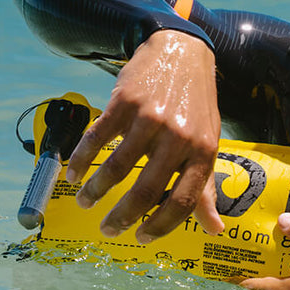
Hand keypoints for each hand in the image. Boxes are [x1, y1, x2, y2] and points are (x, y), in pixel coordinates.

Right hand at [65, 30, 224, 241]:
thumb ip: (206, 187)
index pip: (184, 200)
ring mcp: (151, 118)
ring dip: (96, 191)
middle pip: (146, 190)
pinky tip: (75, 173)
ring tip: (86, 201)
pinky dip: (82, 160)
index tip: (142, 239)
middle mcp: (179, 136)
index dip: (162, 225)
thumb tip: (215, 230)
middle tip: (108, 229)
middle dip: (122, 217)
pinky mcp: (125, 103)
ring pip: (118, 167)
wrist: (181, 50)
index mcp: (204, 150)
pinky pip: (97, 140)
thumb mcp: (208, 141)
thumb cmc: (196, 105)